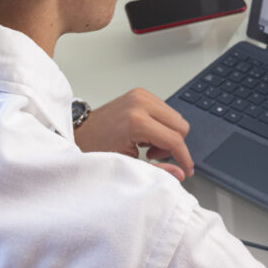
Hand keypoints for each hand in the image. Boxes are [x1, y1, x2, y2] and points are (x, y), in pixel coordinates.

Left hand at [74, 88, 193, 180]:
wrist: (81, 132)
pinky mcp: (141, 93)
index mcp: (136, 122)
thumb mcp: (127, 164)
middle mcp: (141, 104)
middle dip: (173, 145)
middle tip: (155, 155)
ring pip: (176, 117)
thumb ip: (158, 169)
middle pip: (180, 126)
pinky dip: (162, 125)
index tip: (186, 168)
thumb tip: (179, 173)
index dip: (184, 157)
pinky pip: (166, 110)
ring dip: (168, 134)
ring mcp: (141, 96)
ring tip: (147, 145)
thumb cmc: (95, 148)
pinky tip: (146, 134)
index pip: (174, 139)